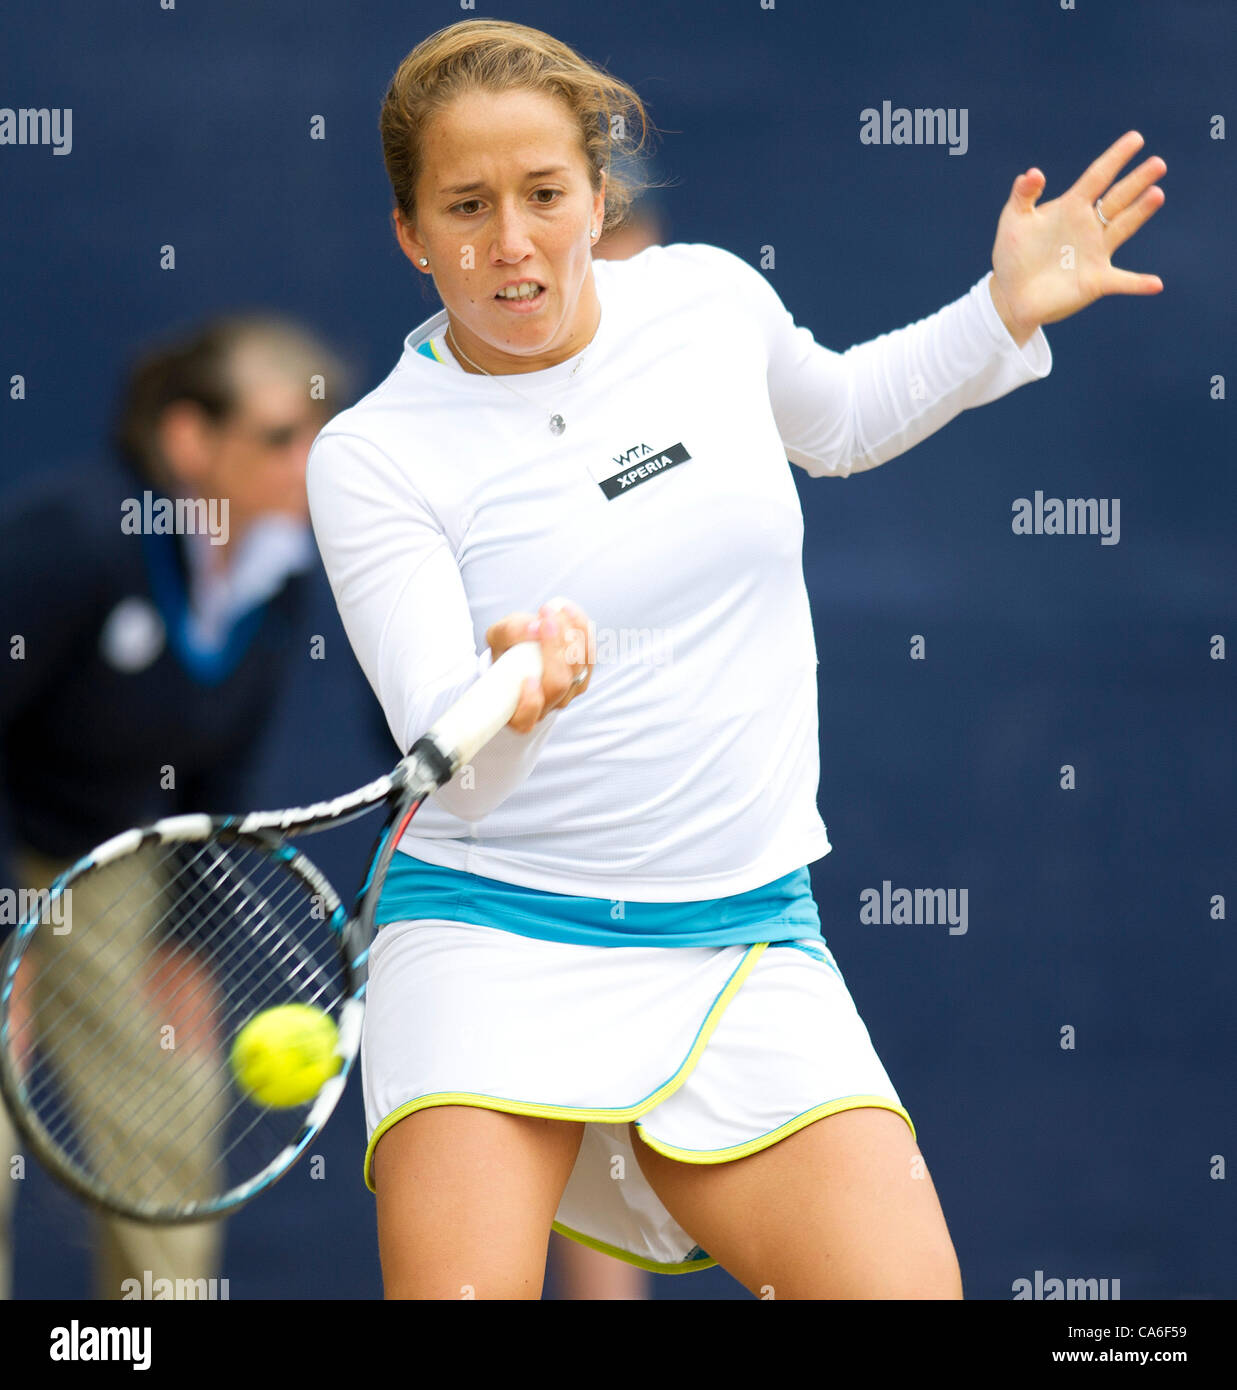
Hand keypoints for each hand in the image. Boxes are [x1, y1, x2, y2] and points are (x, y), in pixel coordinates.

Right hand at [485, 599, 593, 733]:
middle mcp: (544, 707)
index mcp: (515, 710)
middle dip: (553, 649)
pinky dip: (582, 632)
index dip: (529, 703)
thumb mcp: (497, 638)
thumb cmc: (506, 650)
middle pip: (557, 684)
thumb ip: (510, 633)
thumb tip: (534, 628)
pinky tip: (569, 612)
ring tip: (556, 610)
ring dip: (570, 634)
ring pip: (577, 669)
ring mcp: (567, 694)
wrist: (522, 649)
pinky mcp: (583, 677)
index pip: (525, 718)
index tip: (528, 679)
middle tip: (544, 620)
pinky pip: (589, 657)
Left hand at [989, 130, 1165, 344]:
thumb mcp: (1013, 221)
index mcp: (1071, 207)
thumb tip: (1032, 173)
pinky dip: (1138, 283)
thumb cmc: (1014, 256)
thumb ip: (1022, 195)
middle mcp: (1089, 226)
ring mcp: (1096, 252)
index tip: (1136, 138)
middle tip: (1157, 164)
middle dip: (1137, 181)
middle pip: (1118, 198)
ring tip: (1156, 194)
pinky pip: (1121, 281)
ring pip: (1123, 227)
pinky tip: (1155, 284)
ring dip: (1140, 212)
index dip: (1115, 157)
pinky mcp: (1096, 281)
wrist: (1011, 295)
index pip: (1097, 176)